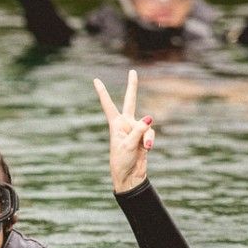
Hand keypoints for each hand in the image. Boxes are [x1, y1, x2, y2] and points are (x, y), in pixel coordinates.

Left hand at [94, 69, 155, 193]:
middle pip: (131, 101)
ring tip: (144, 147)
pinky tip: (147, 149)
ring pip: (147, 125)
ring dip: (146, 136)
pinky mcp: (145, 137)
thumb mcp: (128, 145)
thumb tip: (150, 118)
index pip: (108, 105)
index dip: (102, 92)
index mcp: (115, 124)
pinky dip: (150, 141)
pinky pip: (151, 134)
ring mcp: (136, 130)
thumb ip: (139, 130)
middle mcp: (126, 124)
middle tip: (133, 71)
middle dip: (132, 87)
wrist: (129, 176)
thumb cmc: (122, 161)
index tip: (95, 80)